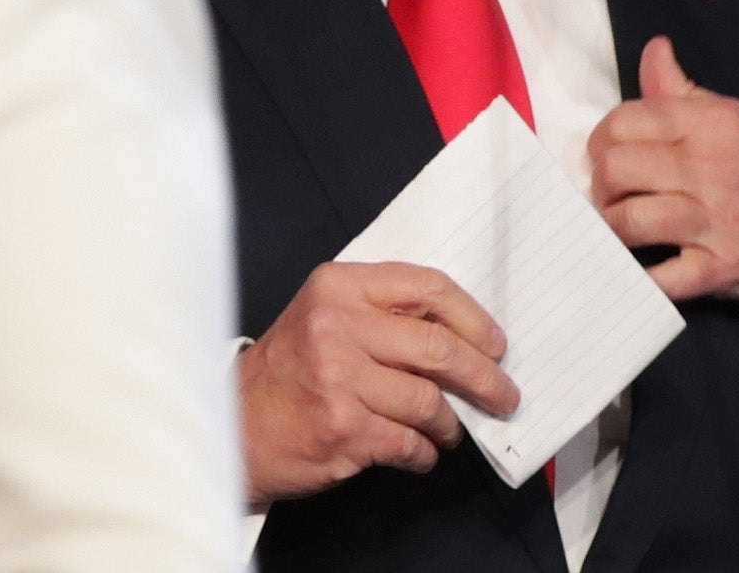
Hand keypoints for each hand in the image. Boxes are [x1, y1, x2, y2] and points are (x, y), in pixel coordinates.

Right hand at [237, 261, 518, 505]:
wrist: (236, 422)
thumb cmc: (289, 371)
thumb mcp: (326, 316)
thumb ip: (384, 315)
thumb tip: (466, 340)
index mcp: (338, 286)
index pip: (428, 287)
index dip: (474, 319)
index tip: (495, 345)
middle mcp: (337, 325)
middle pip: (440, 347)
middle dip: (485, 378)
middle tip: (502, 396)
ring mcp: (339, 378)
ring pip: (431, 401)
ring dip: (451, 424)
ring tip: (448, 430)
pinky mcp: (343, 428)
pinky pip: (411, 443)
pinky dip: (425, 453)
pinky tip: (417, 451)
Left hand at [589, 36, 738, 322]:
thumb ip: (689, 92)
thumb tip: (654, 52)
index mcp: (714, 123)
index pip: (625, 121)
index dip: (603, 138)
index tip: (607, 152)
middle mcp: (710, 169)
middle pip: (615, 169)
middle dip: (600, 181)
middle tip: (610, 190)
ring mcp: (716, 222)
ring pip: (626, 221)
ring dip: (612, 225)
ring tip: (621, 223)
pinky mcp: (723, 269)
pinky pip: (661, 279)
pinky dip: (640, 277)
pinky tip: (639, 266)